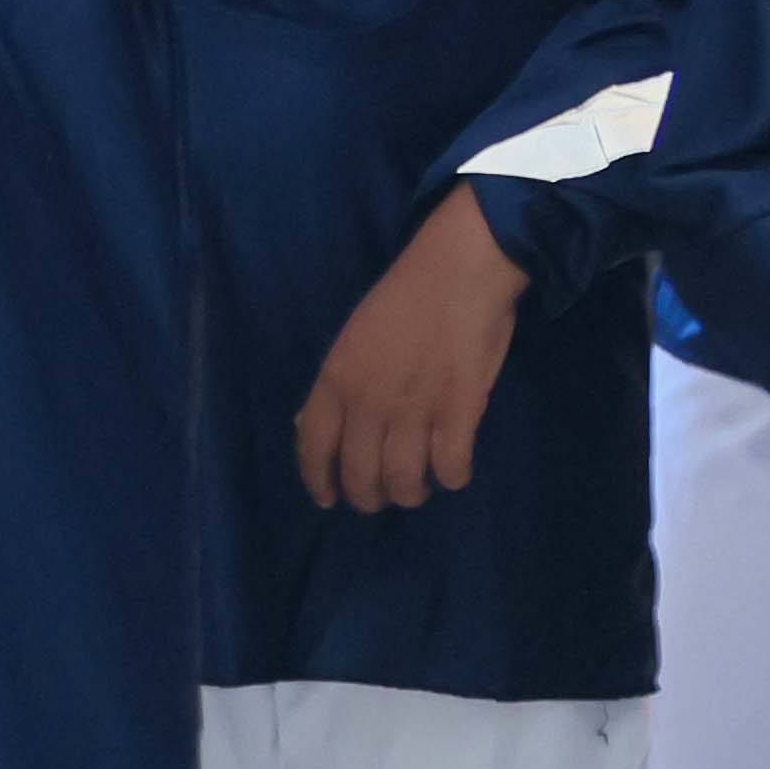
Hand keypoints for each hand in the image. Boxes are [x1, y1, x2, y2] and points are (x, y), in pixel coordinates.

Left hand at [294, 187, 529, 511]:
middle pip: (359, 475)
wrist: (459, 269)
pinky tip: (453, 471)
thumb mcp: (353, 339)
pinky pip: (450, 467)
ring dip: (410, 494)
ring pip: (403, 481)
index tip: (328, 499)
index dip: (318, 481)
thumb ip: (336, 386)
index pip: (313, 447)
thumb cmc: (406, 297)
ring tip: (417, 488)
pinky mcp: (459, 411)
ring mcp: (414, 409)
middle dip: (369, 497)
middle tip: (382, 496)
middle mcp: (368, 401)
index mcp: (335, 379)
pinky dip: (451, 478)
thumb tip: (309, 426)